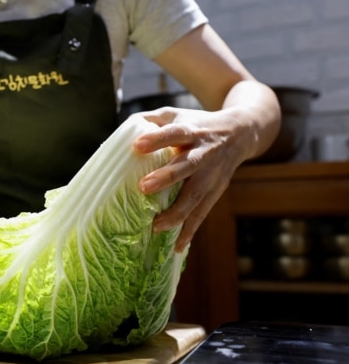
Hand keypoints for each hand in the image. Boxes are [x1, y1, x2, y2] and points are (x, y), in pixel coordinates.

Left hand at [133, 107, 252, 252]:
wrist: (240, 133)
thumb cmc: (197, 124)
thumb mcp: (177, 115)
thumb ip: (151, 119)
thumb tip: (124, 129)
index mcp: (191, 132)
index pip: (174, 133)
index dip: (157, 139)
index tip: (137, 145)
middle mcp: (203, 154)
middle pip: (187, 166)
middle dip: (167, 177)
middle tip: (143, 187)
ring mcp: (211, 175)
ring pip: (196, 196)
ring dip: (177, 212)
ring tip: (156, 226)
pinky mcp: (215, 192)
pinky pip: (202, 214)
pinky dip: (190, 231)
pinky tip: (177, 247)